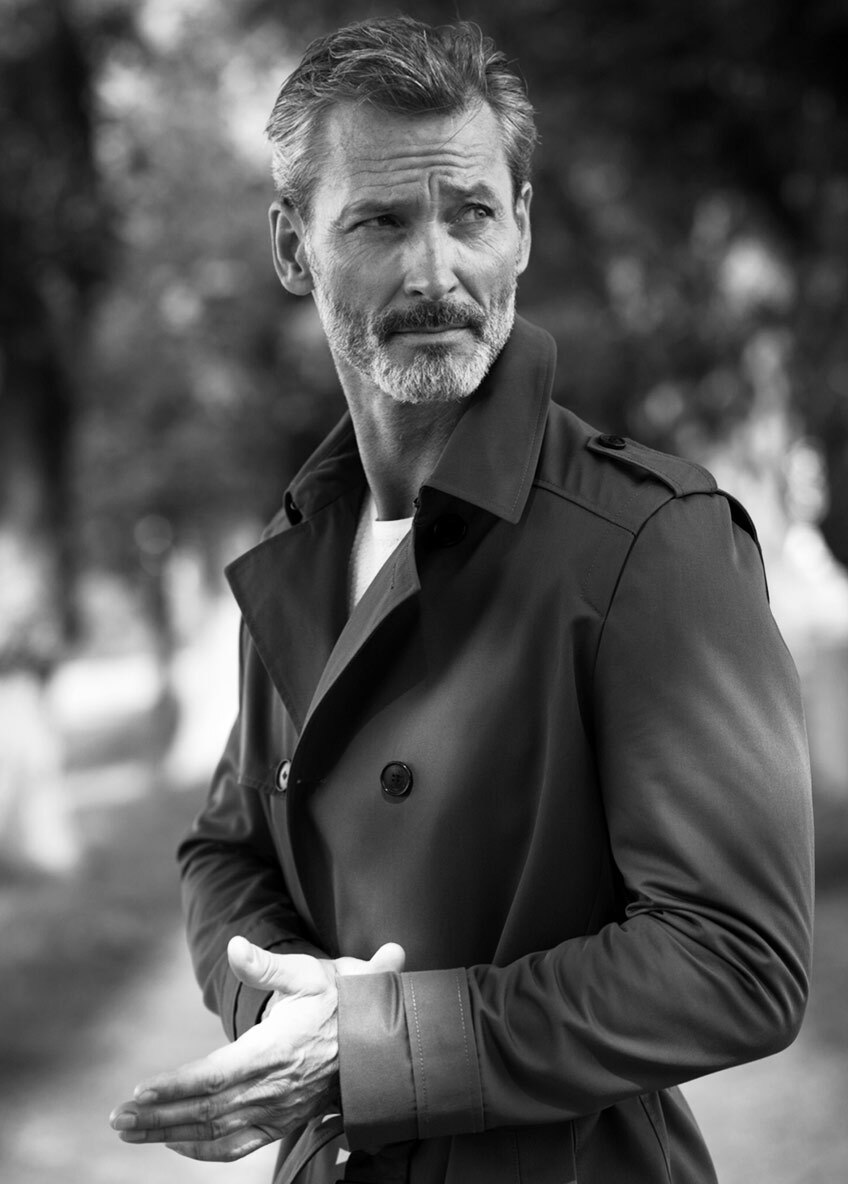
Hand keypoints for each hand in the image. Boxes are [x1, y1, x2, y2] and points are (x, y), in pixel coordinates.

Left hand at [109, 937, 404, 1161]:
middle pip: (206, 1110)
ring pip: (214, 1131)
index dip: (176, 1086)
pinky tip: (174, 1143)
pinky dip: (201, 1150)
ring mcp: (276, 1111)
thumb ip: (267, 965)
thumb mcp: (308, 973)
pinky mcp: (279, 1123)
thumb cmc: (339, 1000)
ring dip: (168, 1133)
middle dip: (158, 1115)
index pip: (216, 1076)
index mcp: (275, 1051)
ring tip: (129, 1130)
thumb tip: (236, 946)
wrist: (375, 1041)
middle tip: (117, 1117)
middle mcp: (272, 1088)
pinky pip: (235, 1147)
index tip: (140, 1091)